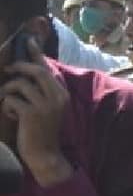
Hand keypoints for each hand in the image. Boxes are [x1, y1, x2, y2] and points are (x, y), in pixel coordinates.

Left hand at [0, 40, 69, 185]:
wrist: (45, 154)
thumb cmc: (42, 130)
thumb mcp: (47, 108)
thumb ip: (41, 90)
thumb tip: (27, 70)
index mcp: (61, 94)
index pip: (47, 69)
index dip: (36, 53)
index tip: (28, 40)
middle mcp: (56, 98)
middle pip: (35, 71)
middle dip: (18, 68)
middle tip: (8, 71)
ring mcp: (45, 106)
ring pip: (19, 85)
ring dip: (8, 92)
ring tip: (10, 103)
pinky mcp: (31, 113)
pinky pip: (11, 99)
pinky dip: (7, 106)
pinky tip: (13, 116)